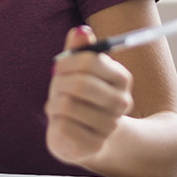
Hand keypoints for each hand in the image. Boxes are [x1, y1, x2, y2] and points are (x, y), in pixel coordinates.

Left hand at [46, 26, 133, 166]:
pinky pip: (64, 126)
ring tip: (58, 105)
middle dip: (59, 83)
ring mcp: (110, 125)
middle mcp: (122, 102)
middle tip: (55, 86)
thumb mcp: (77, 70)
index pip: (91, 61)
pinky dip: (55, 121)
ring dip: (55, 103)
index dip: (68, 61)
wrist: (83, 134)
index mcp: (122, 77)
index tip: (59, 66)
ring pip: (68, 105)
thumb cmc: (78, 96)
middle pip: (80, 84)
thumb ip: (78, 49)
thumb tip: (81, 31)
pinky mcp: (95, 145)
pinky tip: (61, 122)